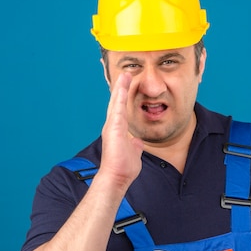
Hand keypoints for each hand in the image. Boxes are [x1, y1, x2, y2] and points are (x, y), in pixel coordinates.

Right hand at [97, 73, 143, 189]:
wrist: (116, 176)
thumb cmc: (123, 168)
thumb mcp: (133, 152)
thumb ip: (135, 145)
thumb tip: (138, 142)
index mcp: (117, 130)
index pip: (120, 110)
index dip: (123, 98)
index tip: (127, 86)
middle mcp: (112, 126)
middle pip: (116, 103)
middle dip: (121, 88)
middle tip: (125, 75)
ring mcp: (112, 126)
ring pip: (116, 102)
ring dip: (120, 88)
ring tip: (125, 75)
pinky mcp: (114, 128)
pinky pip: (118, 109)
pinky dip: (120, 97)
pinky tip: (122, 87)